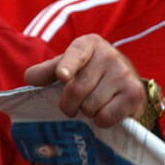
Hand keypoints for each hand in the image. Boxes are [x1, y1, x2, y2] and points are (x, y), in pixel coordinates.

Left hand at [24, 34, 146, 127]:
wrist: (127, 81)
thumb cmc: (91, 72)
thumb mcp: (70, 66)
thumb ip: (48, 71)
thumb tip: (29, 77)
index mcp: (89, 44)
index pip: (76, 53)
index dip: (68, 65)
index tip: (62, 76)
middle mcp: (109, 54)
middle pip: (77, 89)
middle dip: (69, 104)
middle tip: (72, 105)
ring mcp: (124, 73)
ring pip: (91, 105)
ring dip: (86, 112)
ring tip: (93, 104)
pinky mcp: (134, 94)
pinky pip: (106, 117)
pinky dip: (101, 121)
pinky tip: (106, 110)